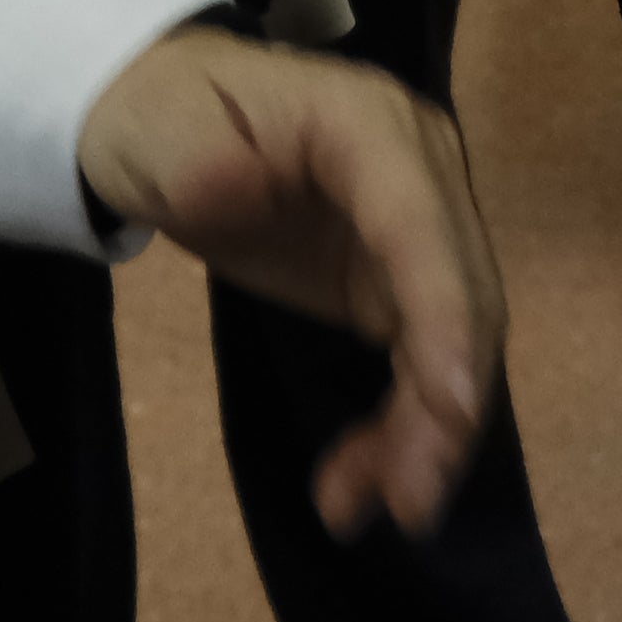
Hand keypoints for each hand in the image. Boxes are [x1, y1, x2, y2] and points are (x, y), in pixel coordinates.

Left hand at [75, 29, 504, 541]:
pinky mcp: (398, 274)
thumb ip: (197, 158)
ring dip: (427, 430)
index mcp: (366, 124)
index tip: (454, 408)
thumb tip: (233, 186)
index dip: (443, 314)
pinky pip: (422, 357)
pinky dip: (402, 423)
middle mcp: (419, 168)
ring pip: (454, 338)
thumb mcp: (160, 132)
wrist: (161, 115)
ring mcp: (417, 223)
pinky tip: (357, 480)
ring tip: (364, 507)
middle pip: (461, 292)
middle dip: (445, 404)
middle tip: (407, 504)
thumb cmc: (162, 117)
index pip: (420, 223)